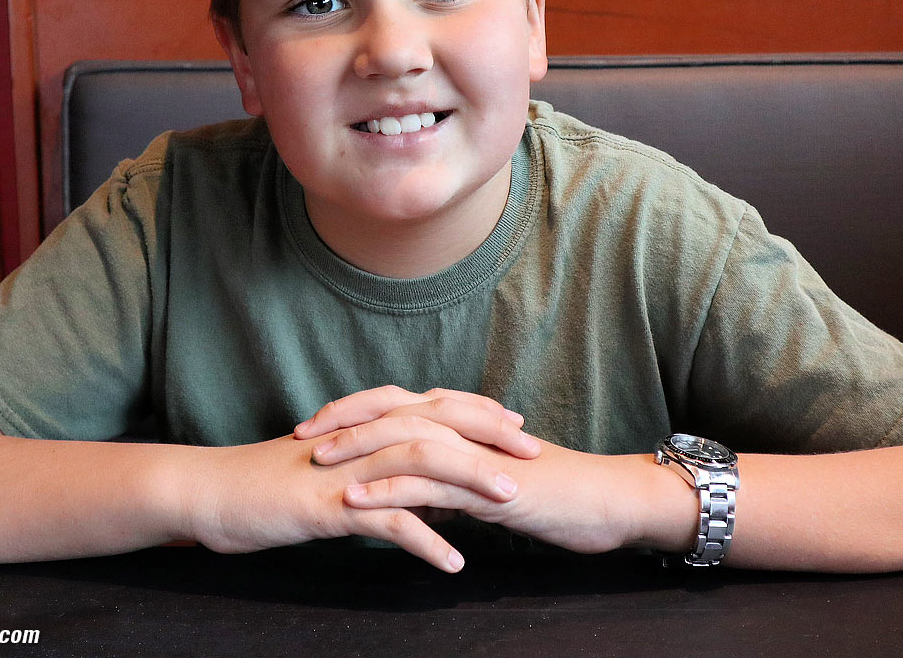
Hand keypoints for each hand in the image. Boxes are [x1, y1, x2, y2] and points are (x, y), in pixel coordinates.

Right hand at [180, 393, 540, 572]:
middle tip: (534, 454)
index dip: (479, 414)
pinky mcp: (330, 506)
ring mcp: (348, 469)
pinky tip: (453, 561)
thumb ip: (373, 461)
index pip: (434, 407)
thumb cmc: (272, 481)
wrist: (214, 491)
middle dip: (490, 437)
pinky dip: (424, 539)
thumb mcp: (332, 464)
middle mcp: (362, 437)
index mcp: (365, 424)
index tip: (520, 427)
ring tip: (510, 502)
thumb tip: (415, 477)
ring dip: (469, 480)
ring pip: (421, 463)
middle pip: (439, 425)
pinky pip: (386, 521)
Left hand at [315, 431, 648, 554]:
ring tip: (315, 462)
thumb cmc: (553, 492)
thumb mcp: (492, 481)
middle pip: (392, 408)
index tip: (314, 422)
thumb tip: (421, 496)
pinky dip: (388, 490)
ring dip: (356, 449)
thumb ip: (455, 480)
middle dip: (342, 419)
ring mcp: (475, 452)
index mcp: (464, 419)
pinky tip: (355, 502)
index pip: (398, 401)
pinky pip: (428, 484)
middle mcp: (465, 425)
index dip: (354, 408)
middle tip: (299, 434)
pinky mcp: (486, 484)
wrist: (603, 501)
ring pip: (404, 439)